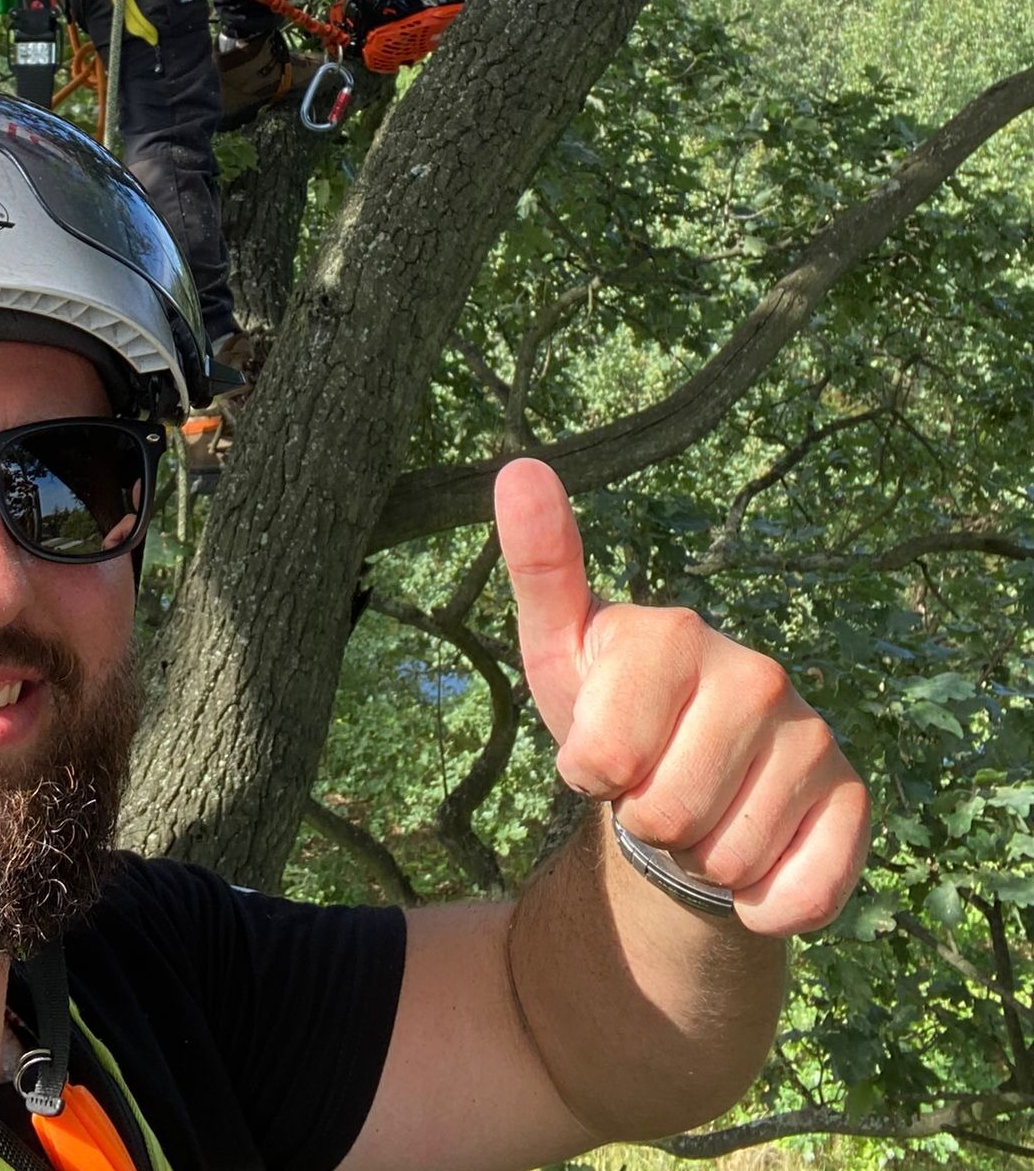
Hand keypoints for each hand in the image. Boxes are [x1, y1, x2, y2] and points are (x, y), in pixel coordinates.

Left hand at [497, 458, 869, 936]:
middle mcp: (755, 672)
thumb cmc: (610, 716)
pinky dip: (761, 904)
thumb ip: (539, 567)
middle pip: (664, 813)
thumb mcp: (558, 650)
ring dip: (697, 858)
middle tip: (653, 782)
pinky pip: (796, 896)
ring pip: (725, 858)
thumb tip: (519, 466)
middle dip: (643, 820)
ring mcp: (811, 733)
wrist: (685, 789)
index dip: (589, 774)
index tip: (597, 750)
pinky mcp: (852, 798)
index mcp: (673, 633)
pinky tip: (753, 858)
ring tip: (697, 808)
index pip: (604, 757)